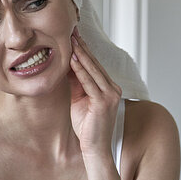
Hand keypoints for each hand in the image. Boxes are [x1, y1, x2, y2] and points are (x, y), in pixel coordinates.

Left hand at [68, 27, 121, 155]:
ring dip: (80, 54)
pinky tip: (72, 59)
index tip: (74, 36)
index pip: (95, 65)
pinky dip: (80, 70)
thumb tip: (66, 65)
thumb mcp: (79, 99)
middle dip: (82, 47)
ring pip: (93, 70)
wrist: (95, 148)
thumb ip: (76, 83)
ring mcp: (110, 95)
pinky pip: (89, 82)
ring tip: (71, 40)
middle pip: (95, 64)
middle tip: (72, 31)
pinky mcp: (103, 102)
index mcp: (109, 88)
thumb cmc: (87, 126)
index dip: (84, 50)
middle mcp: (113, 88)